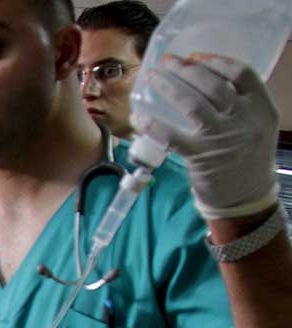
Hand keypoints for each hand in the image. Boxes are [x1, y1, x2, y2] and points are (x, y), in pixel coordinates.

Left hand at [131, 57, 278, 218]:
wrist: (246, 198)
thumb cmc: (247, 158)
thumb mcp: (257, 126)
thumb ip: (241, 104)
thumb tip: (206, 79)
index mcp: (263, 108)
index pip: (242, 74)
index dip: (216, 61)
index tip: (195, 56)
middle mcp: (245, 120)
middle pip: (213, 84)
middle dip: (185, 69)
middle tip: (166, 62)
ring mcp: (222, 138)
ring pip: (192, 103)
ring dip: (167, 87)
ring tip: (151, 78)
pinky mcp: (200, 156)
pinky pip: (171, 135)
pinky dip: (152, 124)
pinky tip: (139, 116)